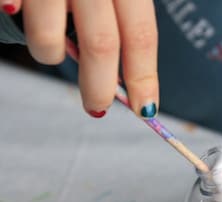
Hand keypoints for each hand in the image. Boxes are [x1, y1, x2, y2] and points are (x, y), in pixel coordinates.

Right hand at [1, 0, 158, 118]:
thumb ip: (119, 20)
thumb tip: (122, 79)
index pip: (141, 35)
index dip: (144, 77)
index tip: (147, 110)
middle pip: (101, 44)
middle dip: (100, 88)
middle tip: (98, 107)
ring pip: (49, 39)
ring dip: (51, 55)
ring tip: (53, 46)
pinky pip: (10, 11)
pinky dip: (15, 18)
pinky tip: (19, 9)